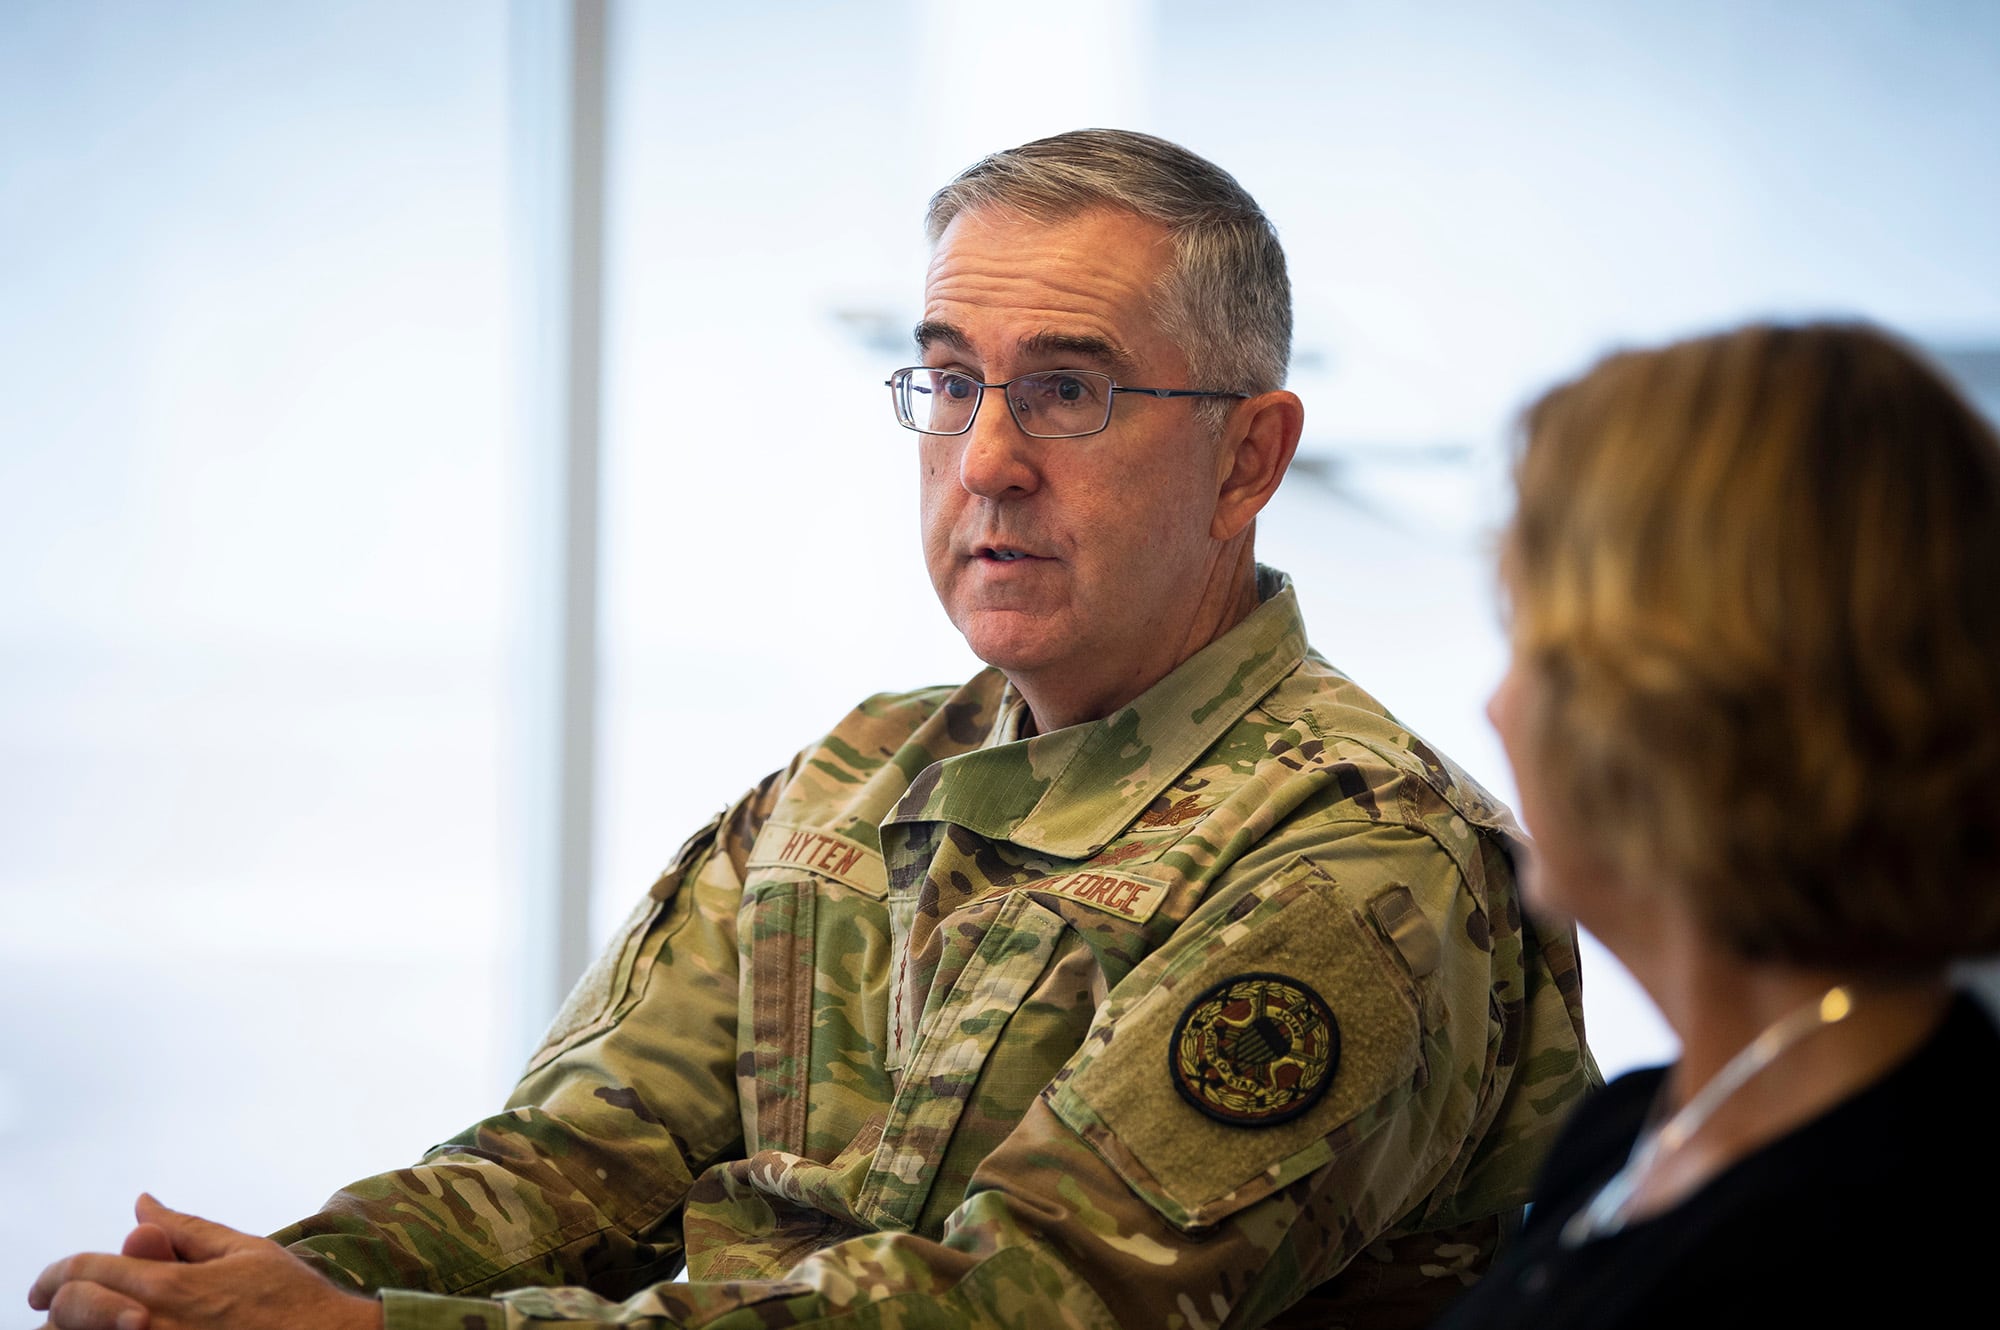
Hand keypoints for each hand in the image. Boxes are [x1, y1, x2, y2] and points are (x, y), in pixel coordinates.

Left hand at [29, 1194, 382, 1329]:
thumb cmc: (291, 1299)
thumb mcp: (243, 1251)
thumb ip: (186, 1229)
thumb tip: (142, 1204)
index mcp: (171, 1286)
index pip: (85, 1271)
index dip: (54, 1274)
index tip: (47, 1285)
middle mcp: (154, 1325)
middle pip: (70, 1311)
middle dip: (60, 1303)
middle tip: (60, 1306)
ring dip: (81, 1327)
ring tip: (95, 1322)